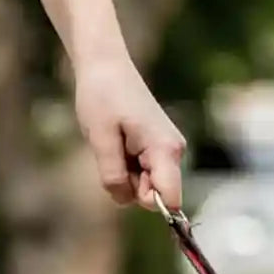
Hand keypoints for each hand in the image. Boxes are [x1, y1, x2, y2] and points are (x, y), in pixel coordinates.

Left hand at [73, 54, 185, 211]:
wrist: (105, 68)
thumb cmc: (101, 98)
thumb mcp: (100, 140)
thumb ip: (113, 174)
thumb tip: (126, 199)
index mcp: (165, 149)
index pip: (170, 199)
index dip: (149, 205)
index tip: (126, 189)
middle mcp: (172, 152)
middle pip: (151, 197)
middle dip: (128, 188)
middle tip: (112, 157)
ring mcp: (165, 152)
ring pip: (142, 188)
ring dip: (123, 177)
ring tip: (113, 146)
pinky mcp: (156, 151)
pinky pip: (139, 176)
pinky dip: (123, 169)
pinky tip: (117, 146)